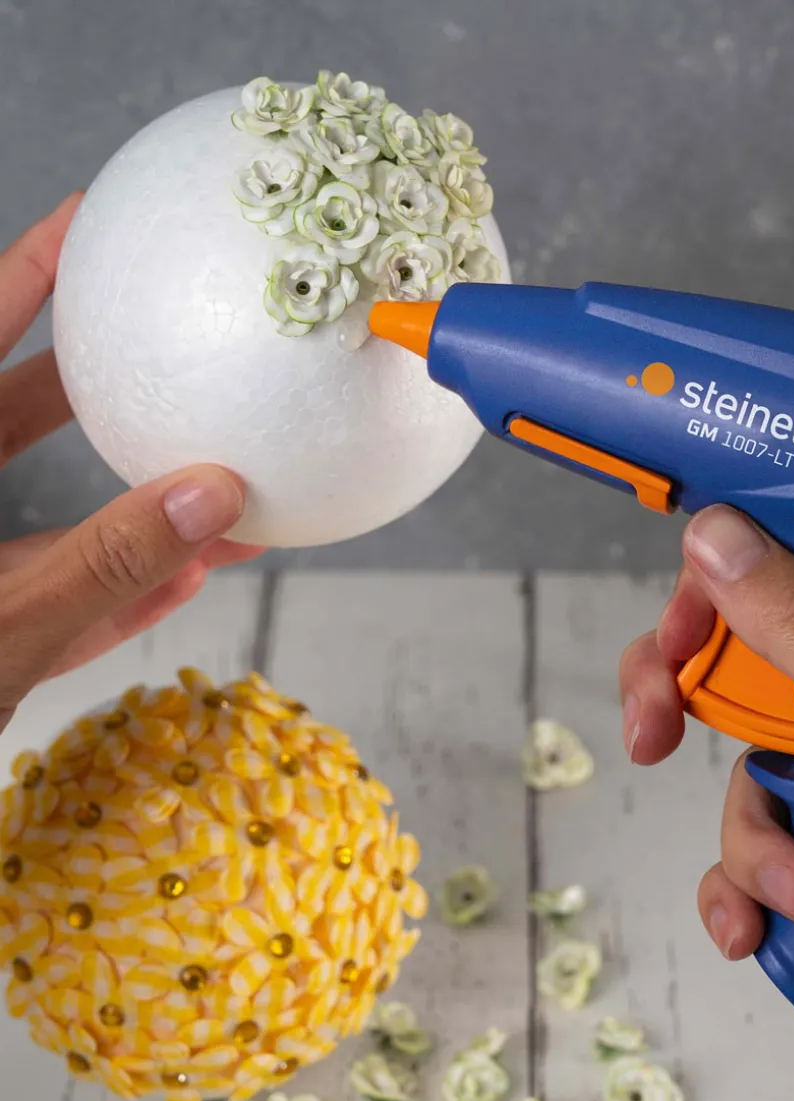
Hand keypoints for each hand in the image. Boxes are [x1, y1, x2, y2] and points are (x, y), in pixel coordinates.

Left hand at [0, 196, 262, 731]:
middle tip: (165, 341)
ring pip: (45, 518)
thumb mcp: (2, 629)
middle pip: (9, 418)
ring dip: (131, 504)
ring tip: (215, 476)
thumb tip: (215, 496)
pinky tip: (188, 576)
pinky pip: (53, 595)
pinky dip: (116, 589)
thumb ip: (105, 566)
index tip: (85, 220)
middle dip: (93, 384)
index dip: (23, 275)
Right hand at [620, 505, 793, 1100]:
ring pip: (759, 744)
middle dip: (706, 704)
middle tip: (660, 726)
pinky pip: (775, 812)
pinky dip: (761, 868)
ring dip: (755, 826)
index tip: (688, 610)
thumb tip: (726, 545)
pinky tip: (780, 912)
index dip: (744, 564)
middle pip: (770, 641)